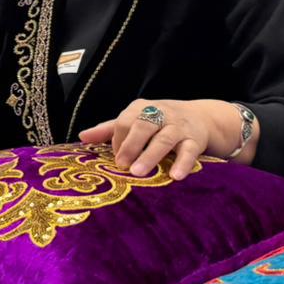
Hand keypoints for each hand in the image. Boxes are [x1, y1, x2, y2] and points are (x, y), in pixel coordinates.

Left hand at [80, 99, 255, 180]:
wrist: (201, 117)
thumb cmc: (158, 122)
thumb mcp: (134, 121)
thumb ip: (109, 130)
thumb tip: (82, 137)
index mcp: (141, 108)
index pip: (124, 122)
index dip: (118, 140)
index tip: (115, 159)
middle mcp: (161, 114)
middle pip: (143, 126)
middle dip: (131, 145)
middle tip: (121, 165)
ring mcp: (179, 126)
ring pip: (164, 139)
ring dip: (151, 155)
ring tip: (138, 172)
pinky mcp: (196, 140)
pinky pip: (189, 151)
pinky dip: (183, 163)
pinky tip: (175, 176)